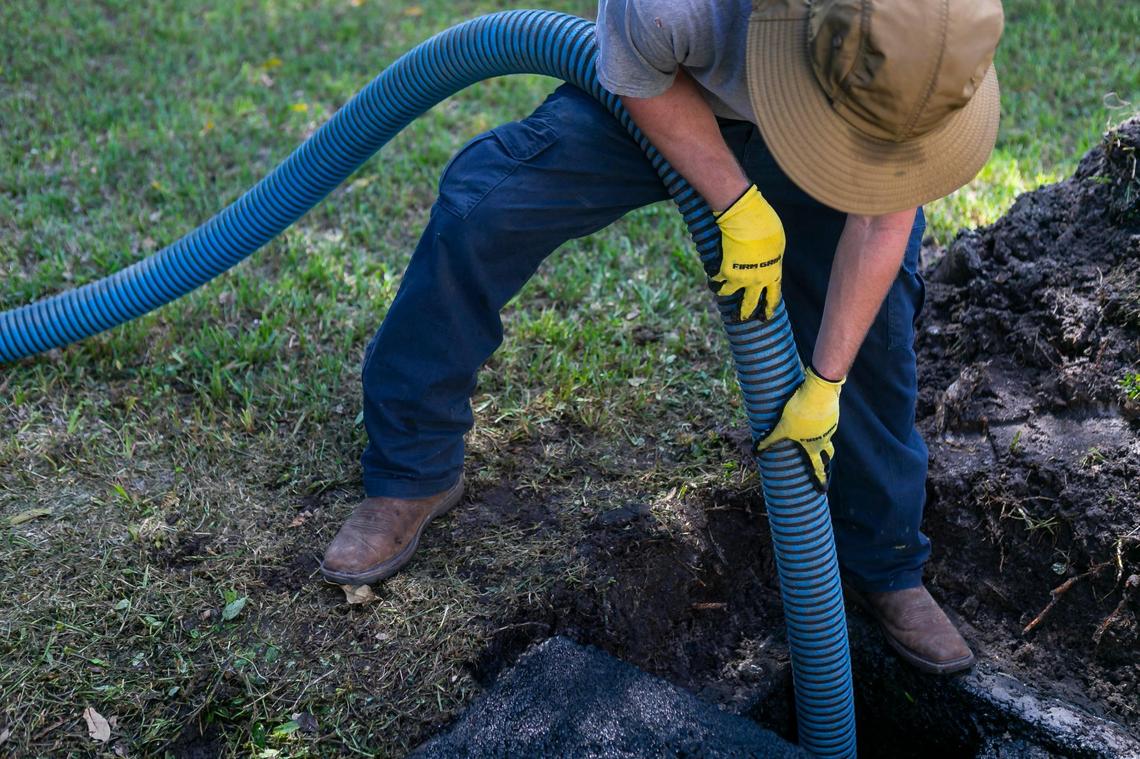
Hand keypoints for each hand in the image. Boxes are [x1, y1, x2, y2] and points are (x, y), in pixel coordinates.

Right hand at [711, 185, 784, 321]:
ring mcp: (740, 278)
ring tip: (717, 289)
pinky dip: (713, 275)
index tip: (764, 317)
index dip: (768, 308)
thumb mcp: (777, 244)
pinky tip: (711, 273)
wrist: (746, 220)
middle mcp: (757, 281)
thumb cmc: (765, 227)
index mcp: (773, 275)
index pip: (773, 297)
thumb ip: (772, 258)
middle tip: (739, 318)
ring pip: (726, 293)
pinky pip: (716, 278)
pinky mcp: (725, 271)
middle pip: (749, 303)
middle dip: (744, 313)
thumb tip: (765, 262)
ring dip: (721, 291)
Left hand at [754, 366, 844, 490]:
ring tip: (812, 434)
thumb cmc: (800, 412)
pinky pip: (825, 419)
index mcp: (813, 446)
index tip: (823, 490)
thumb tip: (755, 451)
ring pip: (826, 436)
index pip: (817, 468)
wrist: (819, 392)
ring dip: (822, 439)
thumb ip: (770, 439)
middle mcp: (825, 439)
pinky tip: (812, 411)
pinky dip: (820, 419)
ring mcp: (830, 426)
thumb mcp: (781, 427)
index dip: (819, 479)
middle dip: (825, 461)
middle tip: (824, 465)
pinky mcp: (831, 412)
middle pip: (827, 454)